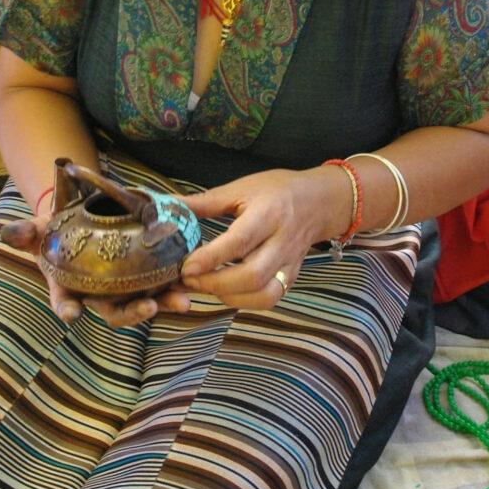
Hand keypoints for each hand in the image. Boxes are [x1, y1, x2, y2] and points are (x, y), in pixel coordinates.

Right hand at [0, 215, 192, 326]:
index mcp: (69, 287)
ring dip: (164, 302)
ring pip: (143, 302)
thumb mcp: (40, 228)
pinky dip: (177, 284)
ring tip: (183, 301)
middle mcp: (98, 294)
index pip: (65, 302)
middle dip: (133, 313)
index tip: (71, 314)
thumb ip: (25, 232)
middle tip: (150, 308)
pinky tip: (194, 281)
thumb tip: (7, 233)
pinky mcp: (143, 276)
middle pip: (114, 311)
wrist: (81, 218)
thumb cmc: (57, 228)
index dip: (67, 308)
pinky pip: (161, 284)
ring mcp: (122, 288)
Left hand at [179, 167, 339, 307]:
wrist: (319, 201)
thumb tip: (168, 206)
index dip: (212, 257)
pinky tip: (225, 291)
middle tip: (188, 279)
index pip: (241, 240)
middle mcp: (282, 241)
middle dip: (216, 283)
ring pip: (264, 294)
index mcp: (269, 213)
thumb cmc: (277, 190)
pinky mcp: (291, 277)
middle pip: (253, 275)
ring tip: (204, 286)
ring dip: (229, 296)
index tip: (186, 266)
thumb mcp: (241, 188)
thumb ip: (205, 202)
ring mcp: (290, 263)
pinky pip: (269, 298)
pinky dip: (244, 301)